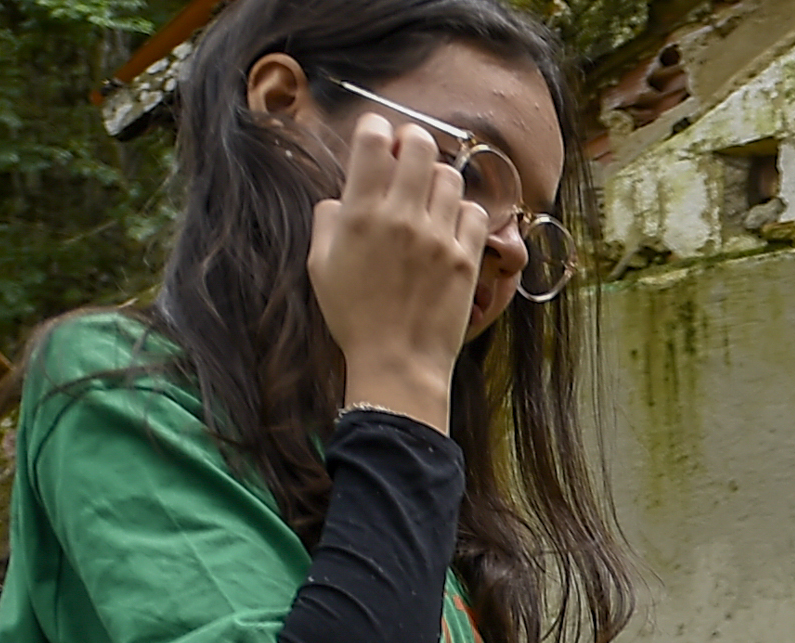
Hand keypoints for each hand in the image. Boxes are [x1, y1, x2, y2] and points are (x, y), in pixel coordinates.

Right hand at [305, 104, 486, 426]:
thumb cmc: (353, 315)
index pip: (374, 141)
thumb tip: (343, 197)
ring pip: (450, 177)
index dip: (376, 129)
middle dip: (412, 141)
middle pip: (420, 146)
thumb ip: (329, 219)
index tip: (376, 135)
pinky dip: (462, 211)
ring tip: (427, 197)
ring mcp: (439, 237)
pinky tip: (450, 225)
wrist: (397, 361)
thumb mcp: (320, 263)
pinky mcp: (466, 259)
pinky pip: (475, 213)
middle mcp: (403, 218)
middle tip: (407, 154)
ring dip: (437, 178)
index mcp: (361, 213)